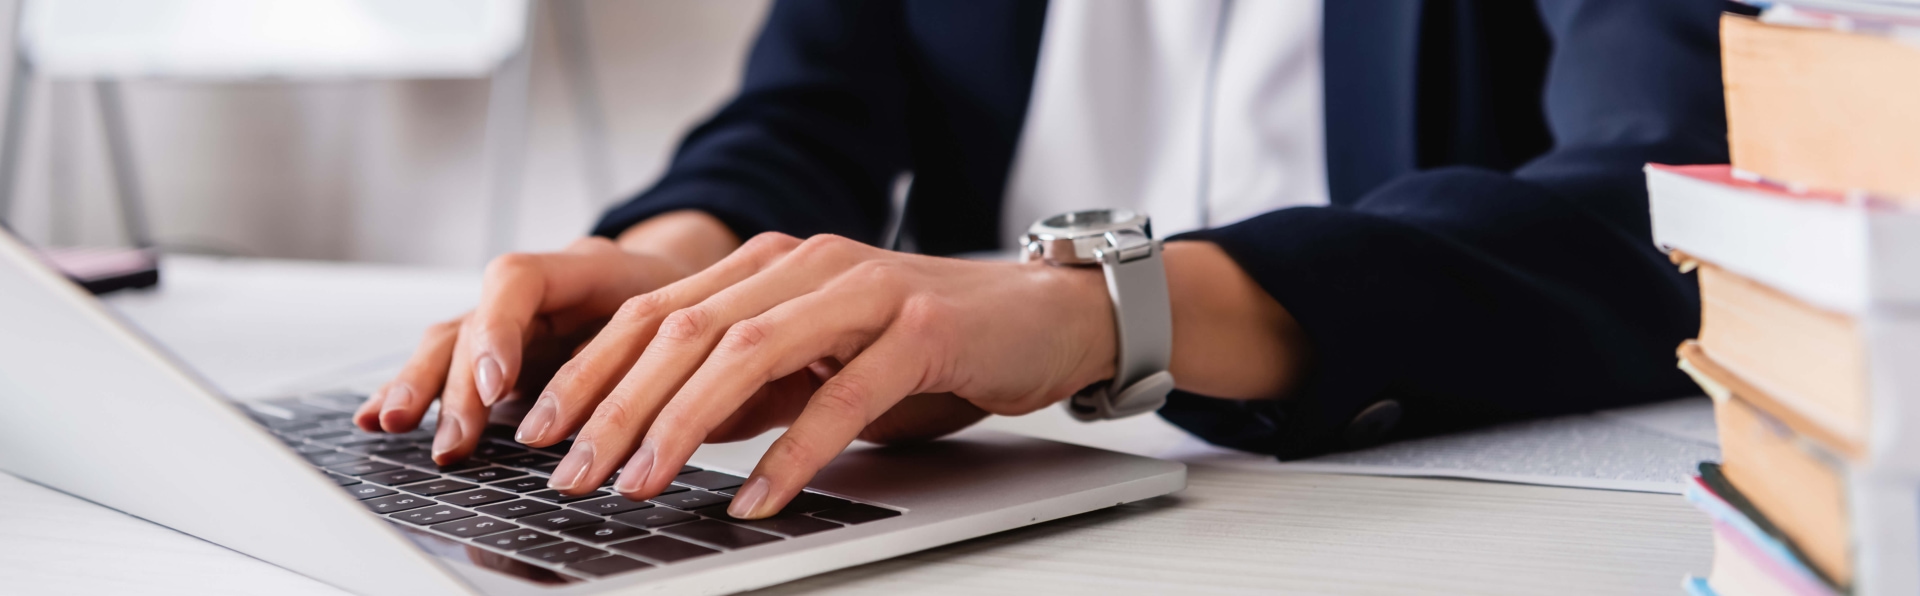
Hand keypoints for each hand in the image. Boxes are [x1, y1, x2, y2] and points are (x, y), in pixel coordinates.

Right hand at [350, 237, 688, 452]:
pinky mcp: (500, 356)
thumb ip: (646, 357)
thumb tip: (615, 418)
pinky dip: (415, 390)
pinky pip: (448, 368)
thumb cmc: (686, 305)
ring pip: (450, 345)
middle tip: (454, 443)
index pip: (519, 280)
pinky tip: (376, 418)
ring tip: (392, 425)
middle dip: (458, 386)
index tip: (498, 387)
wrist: (681, 287)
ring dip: (421, 388)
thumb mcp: (684, 319)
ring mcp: (509, 323)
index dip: (500, 330)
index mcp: (580, 266)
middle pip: (474, 324)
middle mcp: (533, 294)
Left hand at [520, 233, 1117, 518]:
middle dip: (616, 406)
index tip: (541, 431)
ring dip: (681, 424)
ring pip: (745, 353)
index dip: (590, 371)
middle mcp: (807, 262)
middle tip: (572, 471)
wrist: (1046, 315)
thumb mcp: (822, 359)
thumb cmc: (933, 341)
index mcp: (773, 262)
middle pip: (683, 330)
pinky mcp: (919, 328)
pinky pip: (840, 395)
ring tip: (640, 482)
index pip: (655, 311)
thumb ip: (753, 384)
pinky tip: (756, 497)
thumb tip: (671, 429)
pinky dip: (791, 451)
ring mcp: (863, 290)